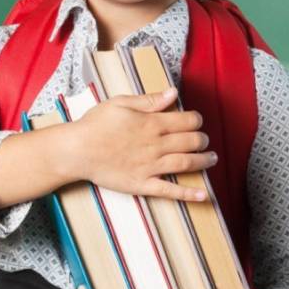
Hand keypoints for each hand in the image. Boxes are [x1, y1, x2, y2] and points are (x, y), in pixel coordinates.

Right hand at [71, 87, 215, 201]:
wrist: (76, 151)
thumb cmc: (95, 124)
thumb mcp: (121, 103)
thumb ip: (149, 100)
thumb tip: (173, 93)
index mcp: (151, 123)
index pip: (187, 121)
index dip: (197, 120)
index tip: (197, 122)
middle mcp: (155, 145)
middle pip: (191, 141)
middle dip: (203, 140)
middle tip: (205, 140)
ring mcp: (150, 166)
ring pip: (186, 163)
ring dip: (204, 161)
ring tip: (212, 159)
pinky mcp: (142, 184)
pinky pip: (170, 191)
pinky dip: (189, 194)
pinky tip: (204, 195)